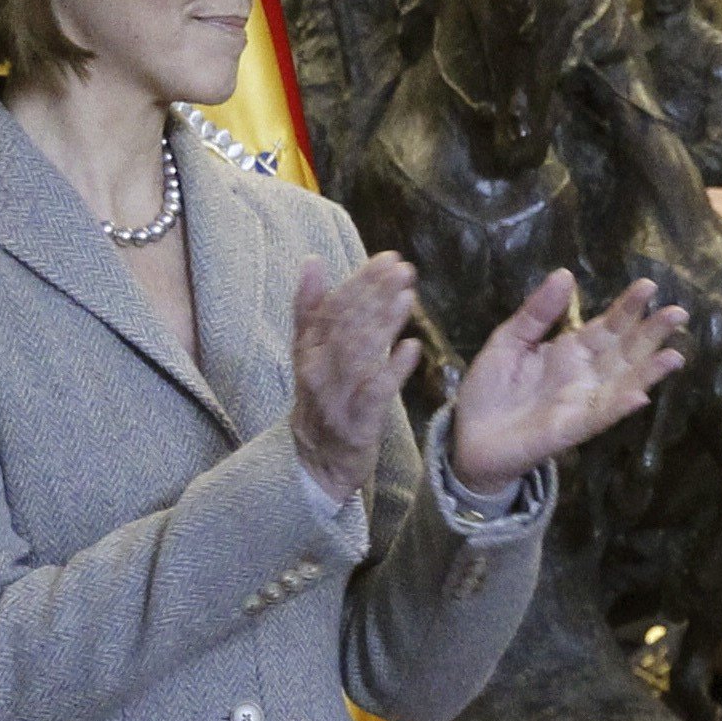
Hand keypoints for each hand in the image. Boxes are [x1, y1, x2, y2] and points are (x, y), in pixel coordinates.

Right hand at [291, 253, 421, 504]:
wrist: (315, 462)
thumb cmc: (322, 399)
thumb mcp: (311, 354)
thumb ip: (311, 309)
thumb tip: (312, 261)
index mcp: (308, 349)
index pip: (332, 308)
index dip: (359, 281)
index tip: (386, 258)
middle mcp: (318, 369)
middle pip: (346, 326)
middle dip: (375, 294)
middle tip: (402, 269)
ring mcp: (336, 397)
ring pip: (359, 354)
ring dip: (383, 323)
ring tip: (407, 297)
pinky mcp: (357, 423)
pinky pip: (375, 393)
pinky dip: (393, 370)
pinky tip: (412, 349)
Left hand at [451, 272, 687, 492]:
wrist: (468, 437)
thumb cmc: (490, 390)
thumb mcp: (509, 340)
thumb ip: (537, 311)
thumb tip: (565, 274)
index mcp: (571, 351)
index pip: (608, 326)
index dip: (628, 307)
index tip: (649, 286)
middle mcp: (586, 376)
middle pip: (626, 352)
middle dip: (652, 334)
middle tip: (679, 312)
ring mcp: (582, 403)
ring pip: (623, 384)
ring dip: (649, 372)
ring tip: (675, 355)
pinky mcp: (570, 429)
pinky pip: (599, 417)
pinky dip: (619, 407)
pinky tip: (640, 396)